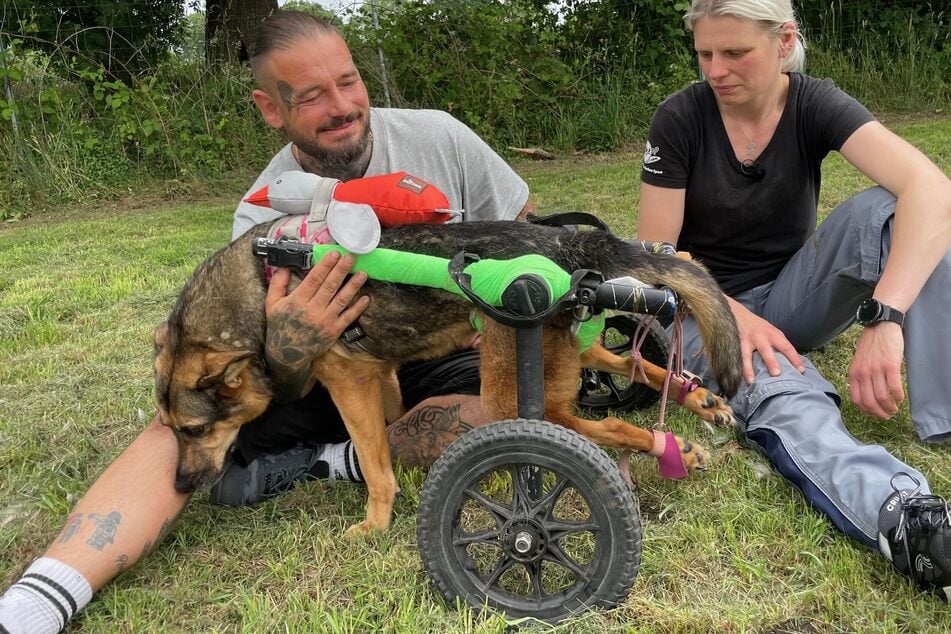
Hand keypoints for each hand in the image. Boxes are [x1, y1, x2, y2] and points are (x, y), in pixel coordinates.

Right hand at [264, 251, 370, 400]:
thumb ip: (277, 284)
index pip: (314, 279)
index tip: (334, 253)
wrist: (287, 354)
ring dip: (353, 286)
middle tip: (351, 257)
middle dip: (341, 270)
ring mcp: (325, 320)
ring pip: (342, 300)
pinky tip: (366, 297)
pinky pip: (348, 317)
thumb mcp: (272, 304)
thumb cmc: (280, 325)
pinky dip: (358, 308)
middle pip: (330, 286)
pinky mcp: (334, 331)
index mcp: (298, 300)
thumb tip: (284, 267)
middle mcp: (313, 309)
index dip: (325, 265)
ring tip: (363, 273)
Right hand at [729, 298, 805, 382]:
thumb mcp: (771, 331)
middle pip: (766, 351)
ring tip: (751, 380)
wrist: (737, 313)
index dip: (794, 358)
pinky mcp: (733, 343)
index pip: (786, 347)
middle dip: (771, 362)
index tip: (801, 370)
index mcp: (773, 334)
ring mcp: (745, 340)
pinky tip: (736, 376)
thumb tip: (790, 362)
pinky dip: (736, 367)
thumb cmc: (757, 326)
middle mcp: (759, 337)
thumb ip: (778, 343)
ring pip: (746, 355)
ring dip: (749, 368)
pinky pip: (735, 357)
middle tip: (776, 374)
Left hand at [848, 323, 904, 417]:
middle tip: (887, 415)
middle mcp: (863, 373)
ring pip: (882, 397)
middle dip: (879, 413)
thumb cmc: (871, 345)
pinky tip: (901, 399)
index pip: (857, 399)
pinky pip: (894, 387)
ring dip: (890, 407)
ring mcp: (876, 370)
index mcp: (853, 374)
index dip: (867, 411)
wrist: (880, 326)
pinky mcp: (890, 365)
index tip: (875, 414)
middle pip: (870, 402)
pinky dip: (898, 397)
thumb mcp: (858, 362)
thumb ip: (860, 377)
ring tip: (895, 409)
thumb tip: (866, 396)